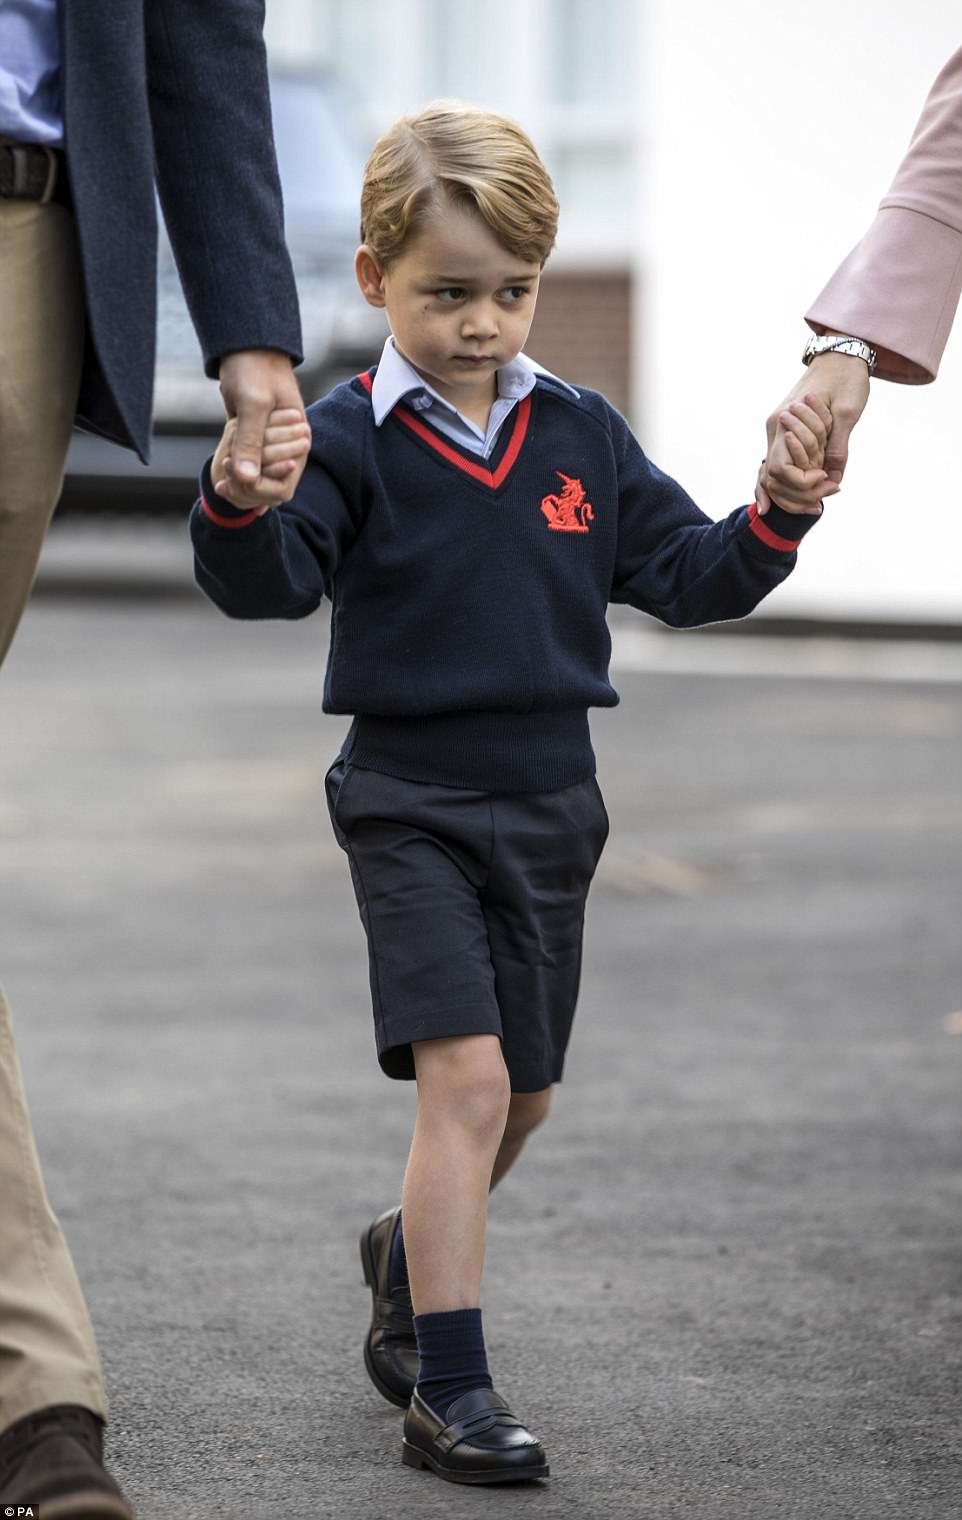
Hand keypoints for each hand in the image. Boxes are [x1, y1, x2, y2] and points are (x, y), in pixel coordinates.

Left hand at [217, 349, 307, 509]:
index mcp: (298, 442)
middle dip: (247, 492)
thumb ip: (250, 442)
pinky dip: (238, 475)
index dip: (258, 491)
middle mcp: (289, 447)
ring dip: (241, 486)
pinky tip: (224, 484)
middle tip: (221, 486)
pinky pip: (250, 466)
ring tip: (220, 485)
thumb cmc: (255, 369)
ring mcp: (272, 444)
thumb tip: (246, 478)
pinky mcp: (256, 438)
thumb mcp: (253, 404)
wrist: (246, 346)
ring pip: (260, 480)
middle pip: (271, 489)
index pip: (283, 486)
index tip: (232, 480)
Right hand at [757, 351, 869, 513]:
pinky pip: (779, 462)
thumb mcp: (847, 413)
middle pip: (772, 475)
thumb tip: (834, 478)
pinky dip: (783, 482)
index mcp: (783, 421)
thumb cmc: (845, 378)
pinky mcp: (785, 432)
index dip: (801, 484)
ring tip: (816, 504)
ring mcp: (777, 430)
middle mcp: (774, 427)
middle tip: (824, 501)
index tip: (827, 483)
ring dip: (792, 491)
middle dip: (796, 494)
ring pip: (773, 472)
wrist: (841, 354)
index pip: (779, 469)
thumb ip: (838, 447)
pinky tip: (783, 501)